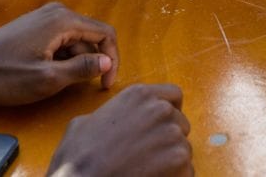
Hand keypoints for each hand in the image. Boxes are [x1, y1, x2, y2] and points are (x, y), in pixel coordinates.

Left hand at [0, 3, 119, 103]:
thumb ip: (81, 69)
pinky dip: (63, 57)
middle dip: (94, 61)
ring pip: (75, 39)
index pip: (105, 34)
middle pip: (91, 35)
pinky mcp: (34, 26)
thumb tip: (106, 62)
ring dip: (77, 61)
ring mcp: (44, 18)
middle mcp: (57, 12)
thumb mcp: (47, 79)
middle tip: (88, 88)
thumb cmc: (5, 75)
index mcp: (63, 20)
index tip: (106, 84)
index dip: (112, 59)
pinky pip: (60, 39)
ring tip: (63, 83)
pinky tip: (50, 74)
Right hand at [48, 84, 191, 176]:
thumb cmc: (78, 157)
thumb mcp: (85, 123)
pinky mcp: (179, 158)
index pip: (174, 96)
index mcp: (138, 95)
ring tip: (148, 169)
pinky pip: (187, 169)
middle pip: (180, 123)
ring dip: (171, 160)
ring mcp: (172, 133)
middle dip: (169, 138)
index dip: (169, 112)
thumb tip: (110, 121)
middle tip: (149, 154)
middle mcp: (159, 109)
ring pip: (184, 148)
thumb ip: (109, 115)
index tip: (161, 126)